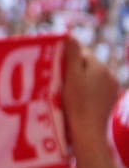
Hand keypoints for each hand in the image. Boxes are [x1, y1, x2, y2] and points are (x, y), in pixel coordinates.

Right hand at [62, 36, 118, 154]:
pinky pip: (96, 88)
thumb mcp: (70, 77)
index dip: (67, 59)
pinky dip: (87, 91)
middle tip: (59, 82)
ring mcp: (112, 87)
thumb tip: (70, 35)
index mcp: (99, 66)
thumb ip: (72, 55)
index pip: (81, 53)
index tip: (56, 70)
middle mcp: (109, 74)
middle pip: (87, 65)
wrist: (88, 131)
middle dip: (74, 70)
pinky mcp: (110, 99)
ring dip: (80, 81)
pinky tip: (77, 101)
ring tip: (66, 93)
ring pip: (92, 77)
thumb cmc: (76, 104)